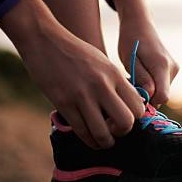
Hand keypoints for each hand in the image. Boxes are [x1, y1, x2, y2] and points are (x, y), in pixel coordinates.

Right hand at [0, 0, 143, 148]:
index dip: (135, 118)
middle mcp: (102, 85)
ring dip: (106, 142)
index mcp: (114, 74)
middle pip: (126, 122)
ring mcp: (82, 95)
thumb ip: (116, 83)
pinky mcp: (64, 103)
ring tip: (104, 141)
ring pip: (103, 132)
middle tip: (116, 131)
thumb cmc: (75, 52)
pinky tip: (91, 140)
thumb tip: (129, 104)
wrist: (43, 40)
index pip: (138, 105)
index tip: (126, 119)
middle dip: (123, 132)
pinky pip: (82, 131)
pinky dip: (89, 140)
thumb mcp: (103, 62)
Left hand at [114, 0, 178, 105]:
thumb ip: (141, 77)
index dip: (148, 102)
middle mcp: (173, 69)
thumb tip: (150, 96)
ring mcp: (174, 70)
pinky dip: (151, 86)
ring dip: (148, 91)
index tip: (133, 95)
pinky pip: (162, 86)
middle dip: (146, 96)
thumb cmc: (131, 40)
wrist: (140, 24)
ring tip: (134, 77)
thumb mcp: (130, 59)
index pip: (163, 97)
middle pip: (162, 97)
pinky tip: (141, 75)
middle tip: (130, 84)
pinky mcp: (173, 70)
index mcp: (162, 66)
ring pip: (161, 92)